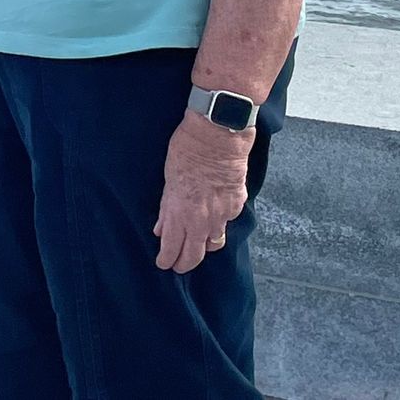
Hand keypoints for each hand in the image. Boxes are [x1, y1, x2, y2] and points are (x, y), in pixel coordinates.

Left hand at [152, 110, 253, 272]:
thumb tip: (162, 228)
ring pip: (215, 242)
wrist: (218, 134)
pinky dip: (219, 223)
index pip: (173, 248)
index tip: (163, 264)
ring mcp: (223, 214)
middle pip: (196, 255)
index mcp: (181, 214)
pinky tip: (215, 217)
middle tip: (179, 266)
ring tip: (198, 246)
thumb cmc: (187, 150)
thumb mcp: (168, 179)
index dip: (167, 260)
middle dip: (185, 263)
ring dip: (205, 246)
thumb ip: (167, 208)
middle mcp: (203, 221)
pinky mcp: (238, 204)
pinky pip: (227, 221)